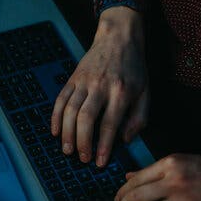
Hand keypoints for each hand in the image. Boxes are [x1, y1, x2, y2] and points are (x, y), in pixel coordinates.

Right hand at [51, 6, 148, 166]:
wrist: (119, 37)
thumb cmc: (134, 67)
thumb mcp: (146, 92)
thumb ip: (139, 118)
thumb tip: (125, 140)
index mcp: (122, 92)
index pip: (110, 123)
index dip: (104, 145)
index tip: (100, 162)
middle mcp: (101, 86)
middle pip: (86, 118)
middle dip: (82, 141)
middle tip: (82, 158)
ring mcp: (84, 81)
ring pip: (70, 109)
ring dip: (66, 132)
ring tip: (67, 150)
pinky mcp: (73, 77)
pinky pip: (60, 99)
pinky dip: (55, 116)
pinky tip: (55, 131)